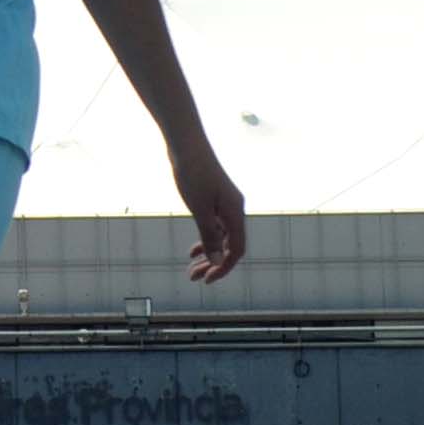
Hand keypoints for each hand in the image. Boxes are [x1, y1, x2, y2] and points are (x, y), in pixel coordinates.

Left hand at [173, 143, 245, 282]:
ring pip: (221, 238)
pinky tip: (192, 251)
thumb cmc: (193, 174)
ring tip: (191, 269)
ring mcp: (225, 204)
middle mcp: (234, 210)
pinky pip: (215, 227)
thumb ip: (209, 236)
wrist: (187, 144)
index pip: (236, 250)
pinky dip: (205, 240)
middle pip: (229, 246)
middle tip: (193, 278)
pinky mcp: (215, 199)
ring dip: (207, 255)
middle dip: (213, 264)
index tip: (207, 280)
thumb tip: (218, 262)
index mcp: (235, 213)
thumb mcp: (199, 209)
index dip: (224, 267)